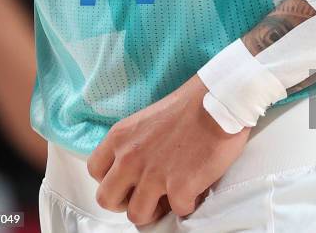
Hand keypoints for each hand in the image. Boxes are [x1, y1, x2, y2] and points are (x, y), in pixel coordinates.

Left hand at [87, 75, 249, 225]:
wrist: (220, 100)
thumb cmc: (192, 104)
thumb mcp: (149, 118)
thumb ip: (136, 143)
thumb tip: (142, 165)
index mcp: (121, 138)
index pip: (95, 171)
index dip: (111, 180)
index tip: (128, 181)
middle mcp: (131, 158)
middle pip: (107, 199)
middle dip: (125, 202)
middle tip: (146, 196)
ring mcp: (154, 175)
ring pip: (137, 215)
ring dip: (154, 211)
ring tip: (170, 199)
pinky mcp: (180, 187)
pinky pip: (177, 212)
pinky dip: (187, 205)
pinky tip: (195, 190)